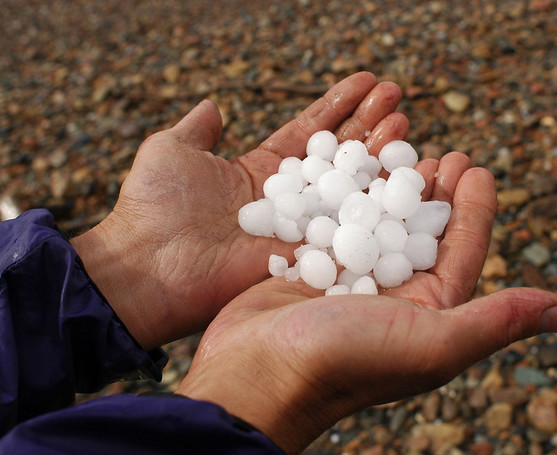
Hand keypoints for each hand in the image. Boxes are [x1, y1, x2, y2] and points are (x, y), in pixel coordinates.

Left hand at [70, 72, 409, 349]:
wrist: (147, 268)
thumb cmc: (154, 208)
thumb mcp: (171, 151)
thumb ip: (198, 129)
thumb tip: (214, 105)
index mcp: (260, 173)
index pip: (309, 133)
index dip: (338, 106)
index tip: (368, 82)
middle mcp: (288, 201)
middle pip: (337, 156)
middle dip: (368, 124)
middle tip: (396, 98)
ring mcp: (300, 230)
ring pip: (350, 188)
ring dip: (378, 156)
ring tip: (403, 122)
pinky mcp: (307, 259)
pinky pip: (349, 230)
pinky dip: (377, 207)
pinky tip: (403, 179)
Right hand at [176, 154, 556, 453]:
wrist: (257, 373)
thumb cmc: (344, 361)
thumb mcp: (431, 342)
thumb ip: (493, 322)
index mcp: (426, 313)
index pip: (461, 251)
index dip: (473, 208)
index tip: (476, 166)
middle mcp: (391, 296)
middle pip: (420, 231)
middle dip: (434, 191)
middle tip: (442, 152)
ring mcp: (349, 280)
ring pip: (379, 221)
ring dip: (391, 186)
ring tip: (400, 150)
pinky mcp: (310, 267)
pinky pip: (337, 221)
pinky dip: (347, 193)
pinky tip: (349, 167)